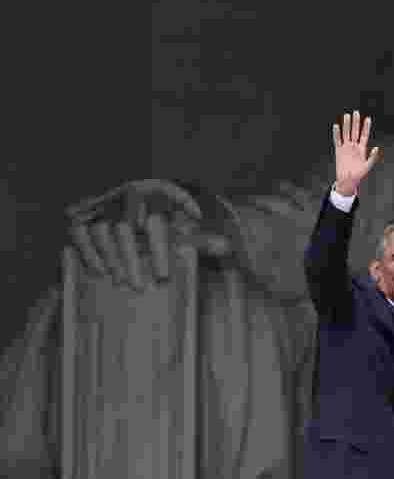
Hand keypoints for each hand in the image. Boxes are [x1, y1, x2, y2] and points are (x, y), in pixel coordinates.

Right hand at [65, 179, 230, 289]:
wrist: (145, 206)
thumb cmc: (173, 221)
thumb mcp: (191, 227)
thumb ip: (204, 238)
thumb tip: (227, 246)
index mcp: (156, 191)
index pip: (156, 220)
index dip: (160, 249)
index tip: (165, 276)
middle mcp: (128, 193)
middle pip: (125, 227)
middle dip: (132, 259)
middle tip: (141, 287)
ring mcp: (105, 203)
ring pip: (102, 230)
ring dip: (111, 260)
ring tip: (125, 283)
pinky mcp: (86, 215)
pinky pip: (81, 232)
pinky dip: (89, 252)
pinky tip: (100, 273)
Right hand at [333, 111, 379, 195]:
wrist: (347, 181)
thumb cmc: (358, 175)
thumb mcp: (368, 166)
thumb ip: (372, 157)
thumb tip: (376, 148)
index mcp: (362, 149)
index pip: (364, 135)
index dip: (366, 127)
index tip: (368, 119)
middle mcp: (354, 146)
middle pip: (355, 131)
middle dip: (356, 122)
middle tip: (356, 112)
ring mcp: (346, 147)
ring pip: (346, 133)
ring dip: (346, 125)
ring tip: (347, 115)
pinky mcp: (339, 151)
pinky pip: (337, 140)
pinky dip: (337, 134)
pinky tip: (336, 126)